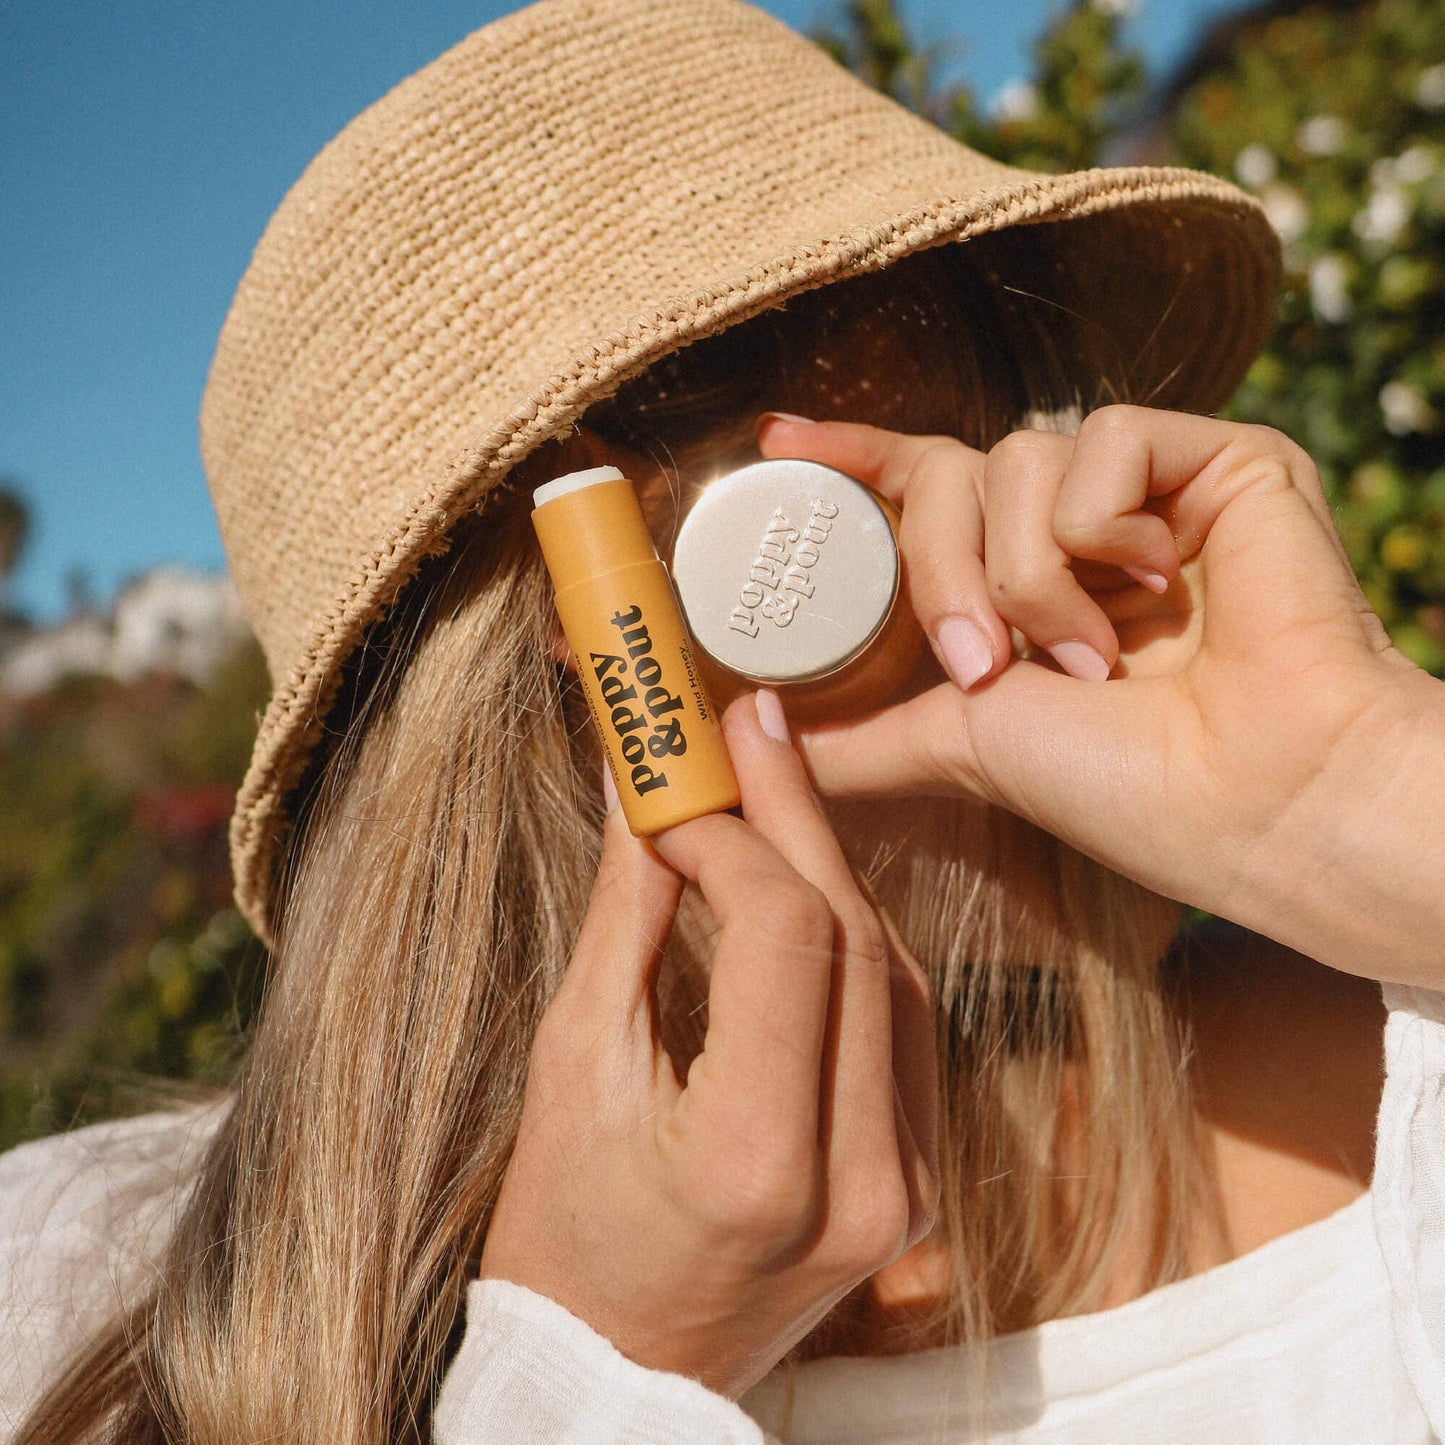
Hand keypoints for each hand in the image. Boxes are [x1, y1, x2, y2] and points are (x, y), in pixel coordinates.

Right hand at [479, 693, 938, 1397]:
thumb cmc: (564, 1236)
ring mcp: (909, 1188)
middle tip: (747, 727)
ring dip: (830, 871)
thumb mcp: (573, 1068)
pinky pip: (902, 1026)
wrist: (618, 1374)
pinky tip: (808, 884)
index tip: (679, 779)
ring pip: (893, 972)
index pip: (782, 936)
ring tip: (769, 790)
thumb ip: (628, 917)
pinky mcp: (921, 1182)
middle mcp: (863, 1179)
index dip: (734, 833)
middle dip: (795, 815)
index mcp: (757, 1160)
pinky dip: (854, 943)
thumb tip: (642, 788)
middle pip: (852, 939)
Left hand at [758, 407, 1442, 980]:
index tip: (776, 440)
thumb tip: (755, 734)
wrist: (1250, 802)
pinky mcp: (1217, 456)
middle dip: (944, 575)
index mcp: (1019, 578)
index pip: (922, 485)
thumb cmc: (1124, 788)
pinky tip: (1163, 584)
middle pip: (950, 474)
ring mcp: (1145, 490)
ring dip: (1031, 574)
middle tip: (987, 669)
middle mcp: (1075, 525)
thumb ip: (859, 737)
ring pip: (1015, 460)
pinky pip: (1103, 441)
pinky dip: (1101, 525)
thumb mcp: (957, 747)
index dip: (851, 456)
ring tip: (1095, 657)